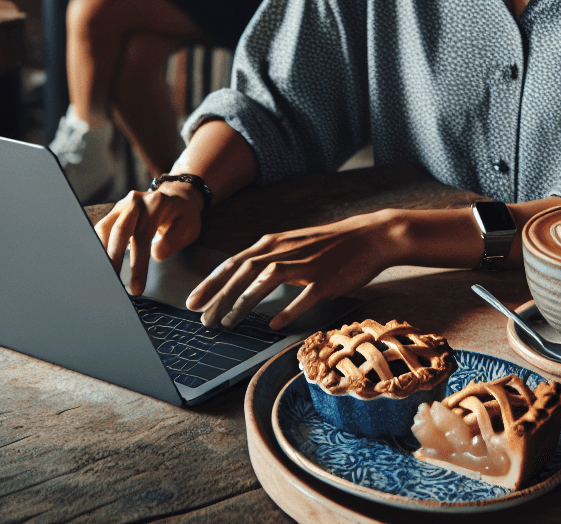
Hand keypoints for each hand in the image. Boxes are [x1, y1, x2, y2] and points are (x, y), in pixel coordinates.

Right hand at [95, 181, 203, 295]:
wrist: (176, 197)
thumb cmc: (183, 215)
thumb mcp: (189, 227)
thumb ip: (174, 240)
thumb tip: (155, 254)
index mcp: (156, 203)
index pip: (142, 236)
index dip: (138, 264)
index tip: (136, 288)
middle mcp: (135, 201)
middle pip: (118, 230)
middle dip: (113, 260)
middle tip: (113, 284)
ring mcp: (122, 205)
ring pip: (104, 229)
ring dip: (102, 254)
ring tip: (104, 277)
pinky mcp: (114, 213)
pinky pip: (101, 230)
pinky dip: (98, 247)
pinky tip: (99, 264)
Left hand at [186, 211, 397, 331]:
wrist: (368, 236)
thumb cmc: (327, 246)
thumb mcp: (291, 246)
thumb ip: (267, 260)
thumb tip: (240, 282)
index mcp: (273, 243)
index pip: (233, 263)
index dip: (210, 282)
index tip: (192, 303)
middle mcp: (284, 250)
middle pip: (243, 272)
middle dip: (219, 297)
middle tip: (203, 321)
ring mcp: (306, 264)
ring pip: (267, 280)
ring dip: (244, 302)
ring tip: (228, 323)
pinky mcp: (326, 278)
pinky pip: (304, 294)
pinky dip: (287, 308)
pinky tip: (274, 324)